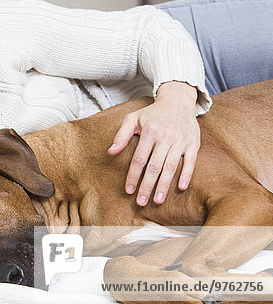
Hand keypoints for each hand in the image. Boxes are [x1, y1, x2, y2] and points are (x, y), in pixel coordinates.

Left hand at [108, 82, 200, 205]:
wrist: (178, 101)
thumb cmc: (152, 114)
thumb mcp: (133, 119)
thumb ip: (121, 136)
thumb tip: (110, 152)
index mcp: (149, 131)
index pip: (139, 158)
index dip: (133, 176)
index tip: (129, 190)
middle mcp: (166, 136)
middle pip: (154, 166)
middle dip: (147, 186)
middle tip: (141, 202)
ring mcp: (180, 140)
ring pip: (171, 167)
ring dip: (164, 185)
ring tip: (158, 200)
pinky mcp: (193, 143)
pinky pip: (190, 162)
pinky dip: (186, 175)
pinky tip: (180, 188)